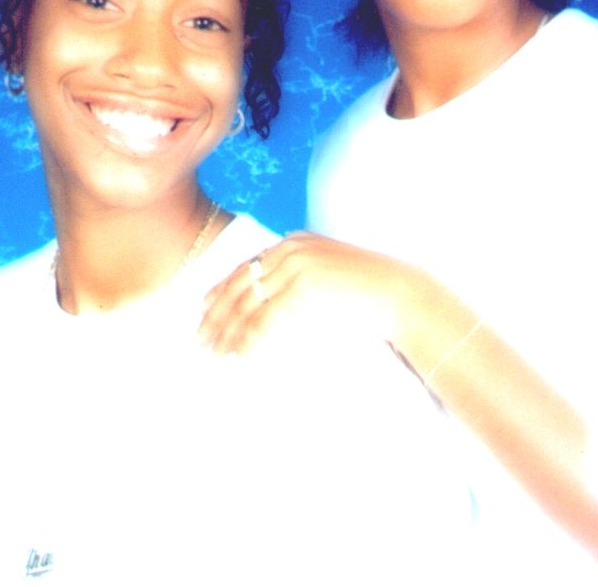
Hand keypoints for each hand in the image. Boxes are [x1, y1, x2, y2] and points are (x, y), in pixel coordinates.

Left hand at [198, 232, 411, 355]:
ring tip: (214, 352)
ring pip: (247, 303)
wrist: (396, 292)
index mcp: (292, 242)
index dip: (219, 290)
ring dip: (226, 331)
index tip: (202, 311)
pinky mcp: (304, 289)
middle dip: (215, 314)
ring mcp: (296, 267)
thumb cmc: (363, 290)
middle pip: (239, 284)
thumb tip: (266, 302)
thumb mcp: (323, 273)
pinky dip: (247, 339)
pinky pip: (265, 319)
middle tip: (200, 339)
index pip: (244, 267)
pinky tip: (237, 355)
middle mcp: (290, 249)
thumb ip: (294, 278)